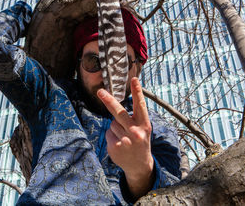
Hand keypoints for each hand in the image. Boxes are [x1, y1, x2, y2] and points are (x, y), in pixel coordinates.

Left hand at [97, 77, 153, 199]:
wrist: (140, 165)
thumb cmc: (140, 141)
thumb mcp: (144, 129)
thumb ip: (134, 117)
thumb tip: (115, 105)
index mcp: (144, 124)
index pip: (140, 105)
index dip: (137, 92)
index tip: (134, 79)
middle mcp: (135, 132)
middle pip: (118, 112)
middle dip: (109, 100)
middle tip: (100, 91)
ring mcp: (125, 140)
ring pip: (112, 123)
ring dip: (116, 128)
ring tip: (125, 138)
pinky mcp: (115, 146)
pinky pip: (108, 133)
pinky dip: (112, 136)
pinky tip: (120, 144)